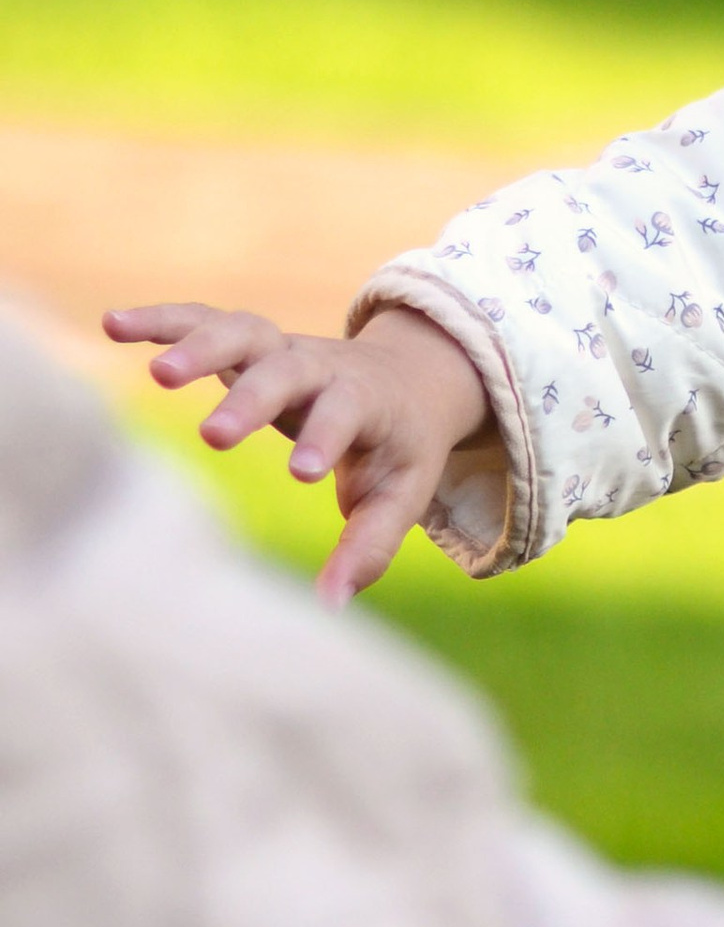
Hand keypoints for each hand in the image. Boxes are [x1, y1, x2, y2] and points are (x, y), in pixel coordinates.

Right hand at [102, 301, 497, 606]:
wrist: (406, 377)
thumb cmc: (398, 446)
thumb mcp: (400, 494)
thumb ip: (368, 547)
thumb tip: (330, 606)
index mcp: (365, 400)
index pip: (346, 412)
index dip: (325, 438)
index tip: (303, 472)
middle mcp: (320, 366)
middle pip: (285, 370)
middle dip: (251, 400)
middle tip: (214, 437)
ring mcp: (281, 347)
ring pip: (240, 331)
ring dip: (199, 346)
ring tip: (158, 374)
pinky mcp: (248, 342)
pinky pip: (203, 320)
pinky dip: (161, 320)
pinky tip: (113, 326)